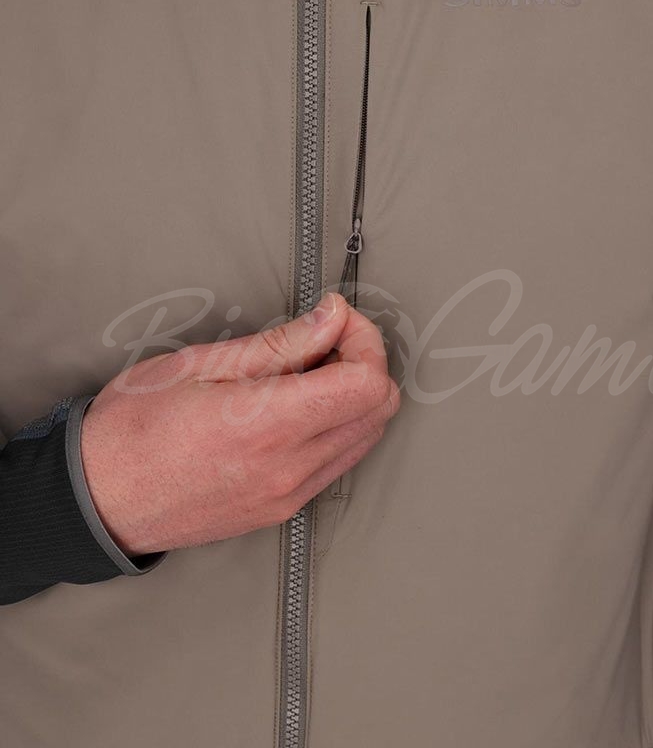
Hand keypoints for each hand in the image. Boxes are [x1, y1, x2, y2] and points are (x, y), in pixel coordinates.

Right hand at [80, 293, 399, 555]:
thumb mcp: (200, 364)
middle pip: (379, 409)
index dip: (364, 340)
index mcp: (266, 425)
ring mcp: (290, 494)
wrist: (97, 501)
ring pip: (366, 437)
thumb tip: (331, 319)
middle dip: (365, 362)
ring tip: (307, 374)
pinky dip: (338, 427)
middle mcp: (289, 467)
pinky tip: (299, 409)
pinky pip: (340, 462)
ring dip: (354, 396)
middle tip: (326, 340)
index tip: (337, 319)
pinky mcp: (284, 508)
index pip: (366, 383)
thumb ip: (279, 344)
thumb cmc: (133, 428)